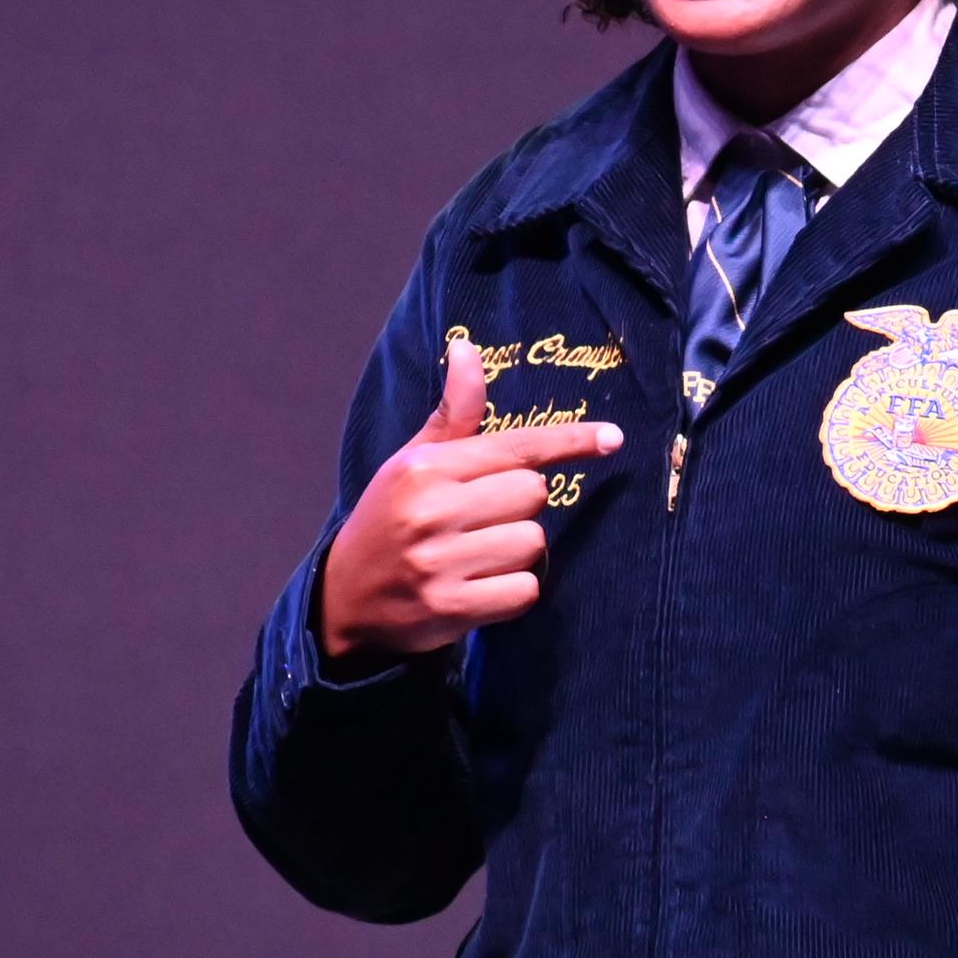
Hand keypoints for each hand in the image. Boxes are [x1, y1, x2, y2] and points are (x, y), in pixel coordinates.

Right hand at [319, 336, 621, 660]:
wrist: (345, 599)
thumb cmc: (389, 519)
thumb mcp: (413, 461)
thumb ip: (454, 414)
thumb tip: (467, 348)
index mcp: (426, 469)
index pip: (515, 447)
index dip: (569, 442)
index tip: (612, 438)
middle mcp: (432, 511)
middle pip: (532, 495)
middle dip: (519, 507)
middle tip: (482, 519)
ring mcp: (440, 563)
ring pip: (532, 543)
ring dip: (517, 551)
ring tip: (477, 555)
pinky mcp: (450, 609)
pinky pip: (524, 590)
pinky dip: (513, 590)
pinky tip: (480, 587)